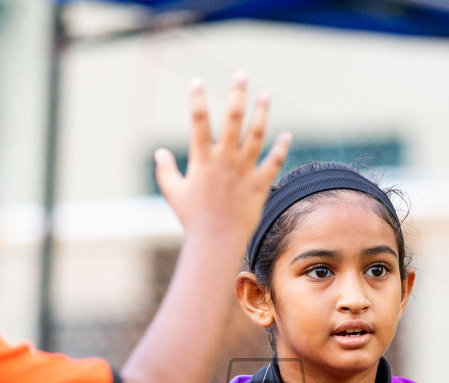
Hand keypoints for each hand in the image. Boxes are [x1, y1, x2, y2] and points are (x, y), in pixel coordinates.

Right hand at [154, 74, 290, 239]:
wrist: (217, 242)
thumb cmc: (192, 219)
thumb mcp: (173, 193)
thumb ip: (165, 171)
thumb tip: (160, 153)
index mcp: (203, 159)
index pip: (198, 121)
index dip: (197, 99)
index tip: (197, 82)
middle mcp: (225, 160)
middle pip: (233, 119)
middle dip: (237, 94)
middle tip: (241, 75)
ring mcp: (245, 171)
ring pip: (257, 134)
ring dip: (262, 112)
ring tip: (265, 94)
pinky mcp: (260, 184)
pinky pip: (274, 162)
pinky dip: (282, 147)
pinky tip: (288, 134)